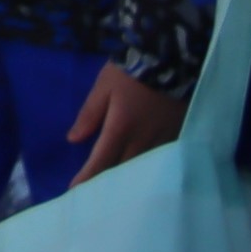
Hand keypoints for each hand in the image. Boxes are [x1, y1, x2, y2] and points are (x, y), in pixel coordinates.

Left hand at [65, 60, 184, 184]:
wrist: (172, 57)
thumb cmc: (132, 71)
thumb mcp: (104, 86)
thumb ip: (89, 114)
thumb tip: (74, 139)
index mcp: (120, 128)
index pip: (101, 161)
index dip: (88, 179)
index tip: (76, 193)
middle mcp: (141, 140)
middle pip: (122, 170)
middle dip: (108, 183)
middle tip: (95, 194)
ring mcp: (162, 140)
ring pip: (143, 168)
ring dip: (129, 179)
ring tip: (117, 189)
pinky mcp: (177, 135)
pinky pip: (160, 160)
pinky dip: (148, 168)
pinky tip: (144, 173)